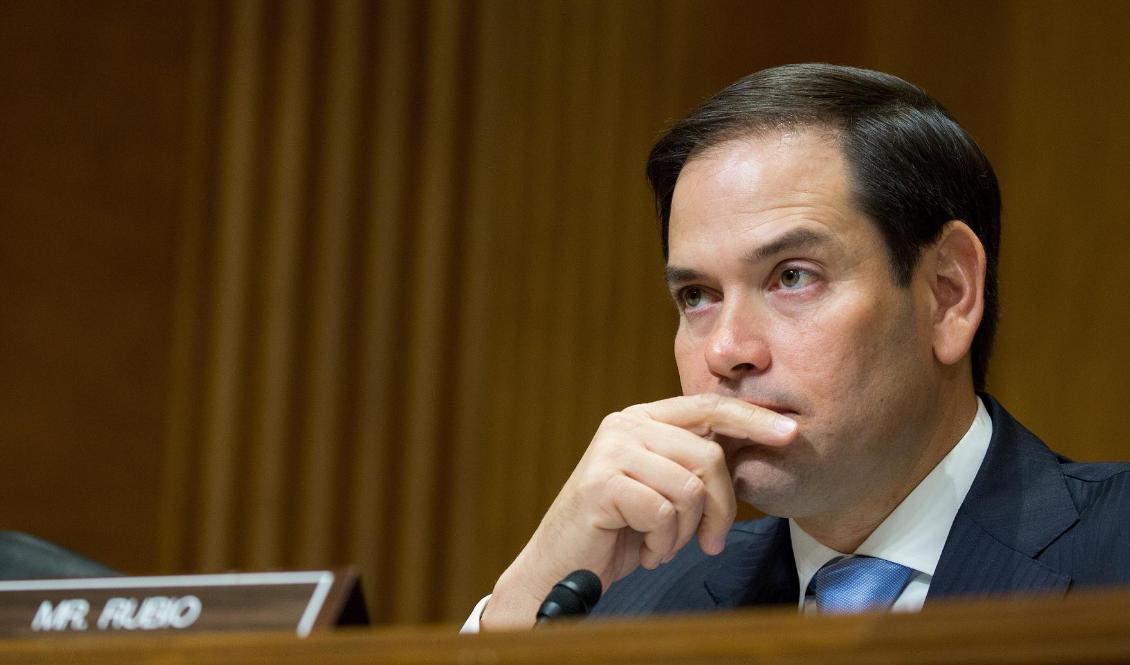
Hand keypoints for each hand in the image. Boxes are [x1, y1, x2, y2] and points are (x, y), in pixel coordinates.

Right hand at [480, 393, 797, 628]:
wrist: (563, 565)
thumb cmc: (622, 530)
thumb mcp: (667, 488)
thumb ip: (699, 462)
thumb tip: (761, 446)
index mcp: (643, 418)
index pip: (708, 407)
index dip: (752, 420)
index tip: (791, 434)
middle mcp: (625, 425)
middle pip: (708, 455)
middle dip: (723, 507)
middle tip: (710, 541)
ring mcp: (611, 451)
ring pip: (690, 487)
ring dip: (686, 531)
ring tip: (662, 543)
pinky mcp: (601, 483)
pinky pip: (664, 513)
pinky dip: (663, 543)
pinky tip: (644, 550)